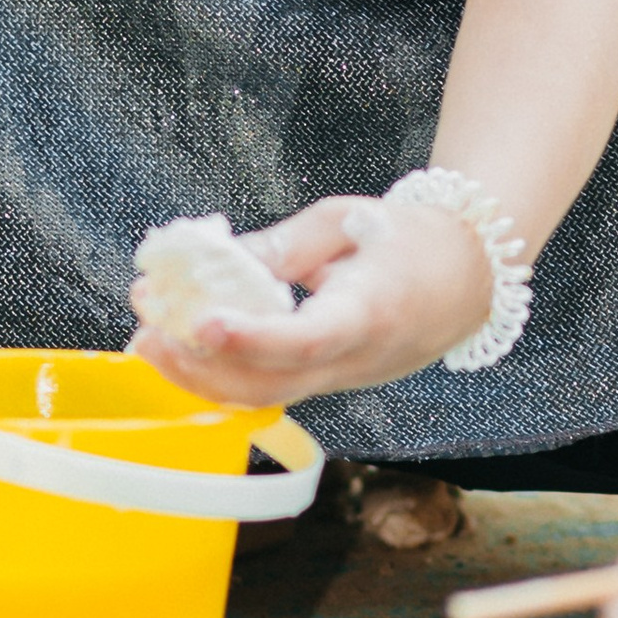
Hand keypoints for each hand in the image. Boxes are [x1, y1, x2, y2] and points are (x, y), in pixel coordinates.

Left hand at [132, 193, 493, 403]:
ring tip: (148, 340)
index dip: (251, 338)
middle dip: (200, 366)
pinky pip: (270, 390)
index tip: (201, 322)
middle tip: (147, 328)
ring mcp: (343, 380)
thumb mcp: (348, 219)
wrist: (471, 278)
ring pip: (265, 398)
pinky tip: (181, 352)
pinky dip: (221, 376)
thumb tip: (214, 258)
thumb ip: (282, 244)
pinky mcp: (330, 383)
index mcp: (371, 312)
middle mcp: (356, 360)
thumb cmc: (412, 239)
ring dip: (200, 377)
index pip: (307, 339)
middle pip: (272, 385)